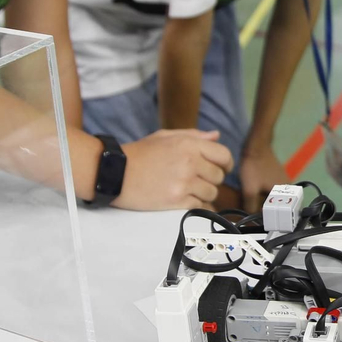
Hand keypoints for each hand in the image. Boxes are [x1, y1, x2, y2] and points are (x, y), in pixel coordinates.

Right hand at [114, 129, 232, 209]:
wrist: (115, 173)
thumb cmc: (139, 153)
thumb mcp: (165, 137)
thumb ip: (193, 135)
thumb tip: (216, 135)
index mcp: (189, 144)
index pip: (224, 155)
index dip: (226, 163)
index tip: (221, 169)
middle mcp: (190, 162)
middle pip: (219, 176)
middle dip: (212, 180)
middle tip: (199, 181)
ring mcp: (184, 182)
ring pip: (211, 193)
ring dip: (204, 194)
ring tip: (190, 191)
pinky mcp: (176, 200)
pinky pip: (200, 206)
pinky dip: (197, 206)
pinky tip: (187, 202)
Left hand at [238, 142, 288, 213]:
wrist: (256, 145)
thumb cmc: (255, 167)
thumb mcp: (250, 190)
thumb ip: (250, 206)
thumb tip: (250, 216)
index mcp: (285, 193)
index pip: (276, 211)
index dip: (264, 214)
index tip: (254, 214)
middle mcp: (288, 187)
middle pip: (275, 204)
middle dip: (263, 206)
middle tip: (250, 205)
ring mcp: (283, 180)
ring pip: (272, 196)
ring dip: (262, 198)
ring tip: (250, 197)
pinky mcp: (277, 175)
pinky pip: (270, 188)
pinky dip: (263, 191)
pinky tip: (254, 188)